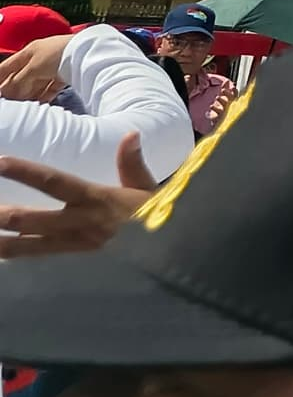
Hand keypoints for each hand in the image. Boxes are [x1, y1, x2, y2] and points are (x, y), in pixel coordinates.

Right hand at [0, 33, 78, 102]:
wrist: (88, 52)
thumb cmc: (57, 54)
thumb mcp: (32, 68)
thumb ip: (17, 82)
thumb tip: (6, 92)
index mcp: (29, 51)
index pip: (7, 66)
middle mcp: (40, 58)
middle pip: (21, 77)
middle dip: (13, 90)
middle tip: (8, 103)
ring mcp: (53, 67)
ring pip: (35, 84)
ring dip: (28, 96)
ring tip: (20, 107)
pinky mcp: (65, 76)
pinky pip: (50, 89)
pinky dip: (43, 97)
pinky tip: (39, 105)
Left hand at [0, 133, 155, 254]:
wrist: (171, 252)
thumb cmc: (156, 215)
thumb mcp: (148, 186)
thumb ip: (132, 162)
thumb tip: (130, 135)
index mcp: (97, 199)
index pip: (55, 182)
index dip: (26, 173)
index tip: (1, 163)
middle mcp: (82, 223)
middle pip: (34, 220)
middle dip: (4, 216)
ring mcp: (76, 246)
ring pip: (30, 246)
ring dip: (2, 243)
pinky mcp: (76, 262)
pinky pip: (40, 259)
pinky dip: (17, 257)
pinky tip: (1, 255)